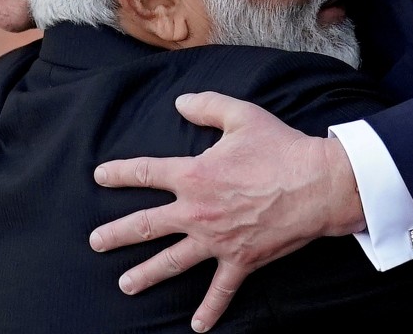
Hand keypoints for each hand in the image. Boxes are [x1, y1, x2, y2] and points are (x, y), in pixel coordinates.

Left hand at [89, 91, 363, 332]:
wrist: (317, 185)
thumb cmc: (280, 148)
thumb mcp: (242, 116)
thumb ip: (207, 106)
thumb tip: (180, 102)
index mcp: (194, 176)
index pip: (145, 174)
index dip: (119, 174)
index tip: (99, 176)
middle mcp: (198, 212)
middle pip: (146, 225)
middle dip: (117, 234)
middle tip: (95, 242)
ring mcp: (217, 240)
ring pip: (172, 262)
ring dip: (146, 274)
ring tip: (124, 285)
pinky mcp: (240, 259)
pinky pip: (221, 290)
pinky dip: (209, 310)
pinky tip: (197, 326)